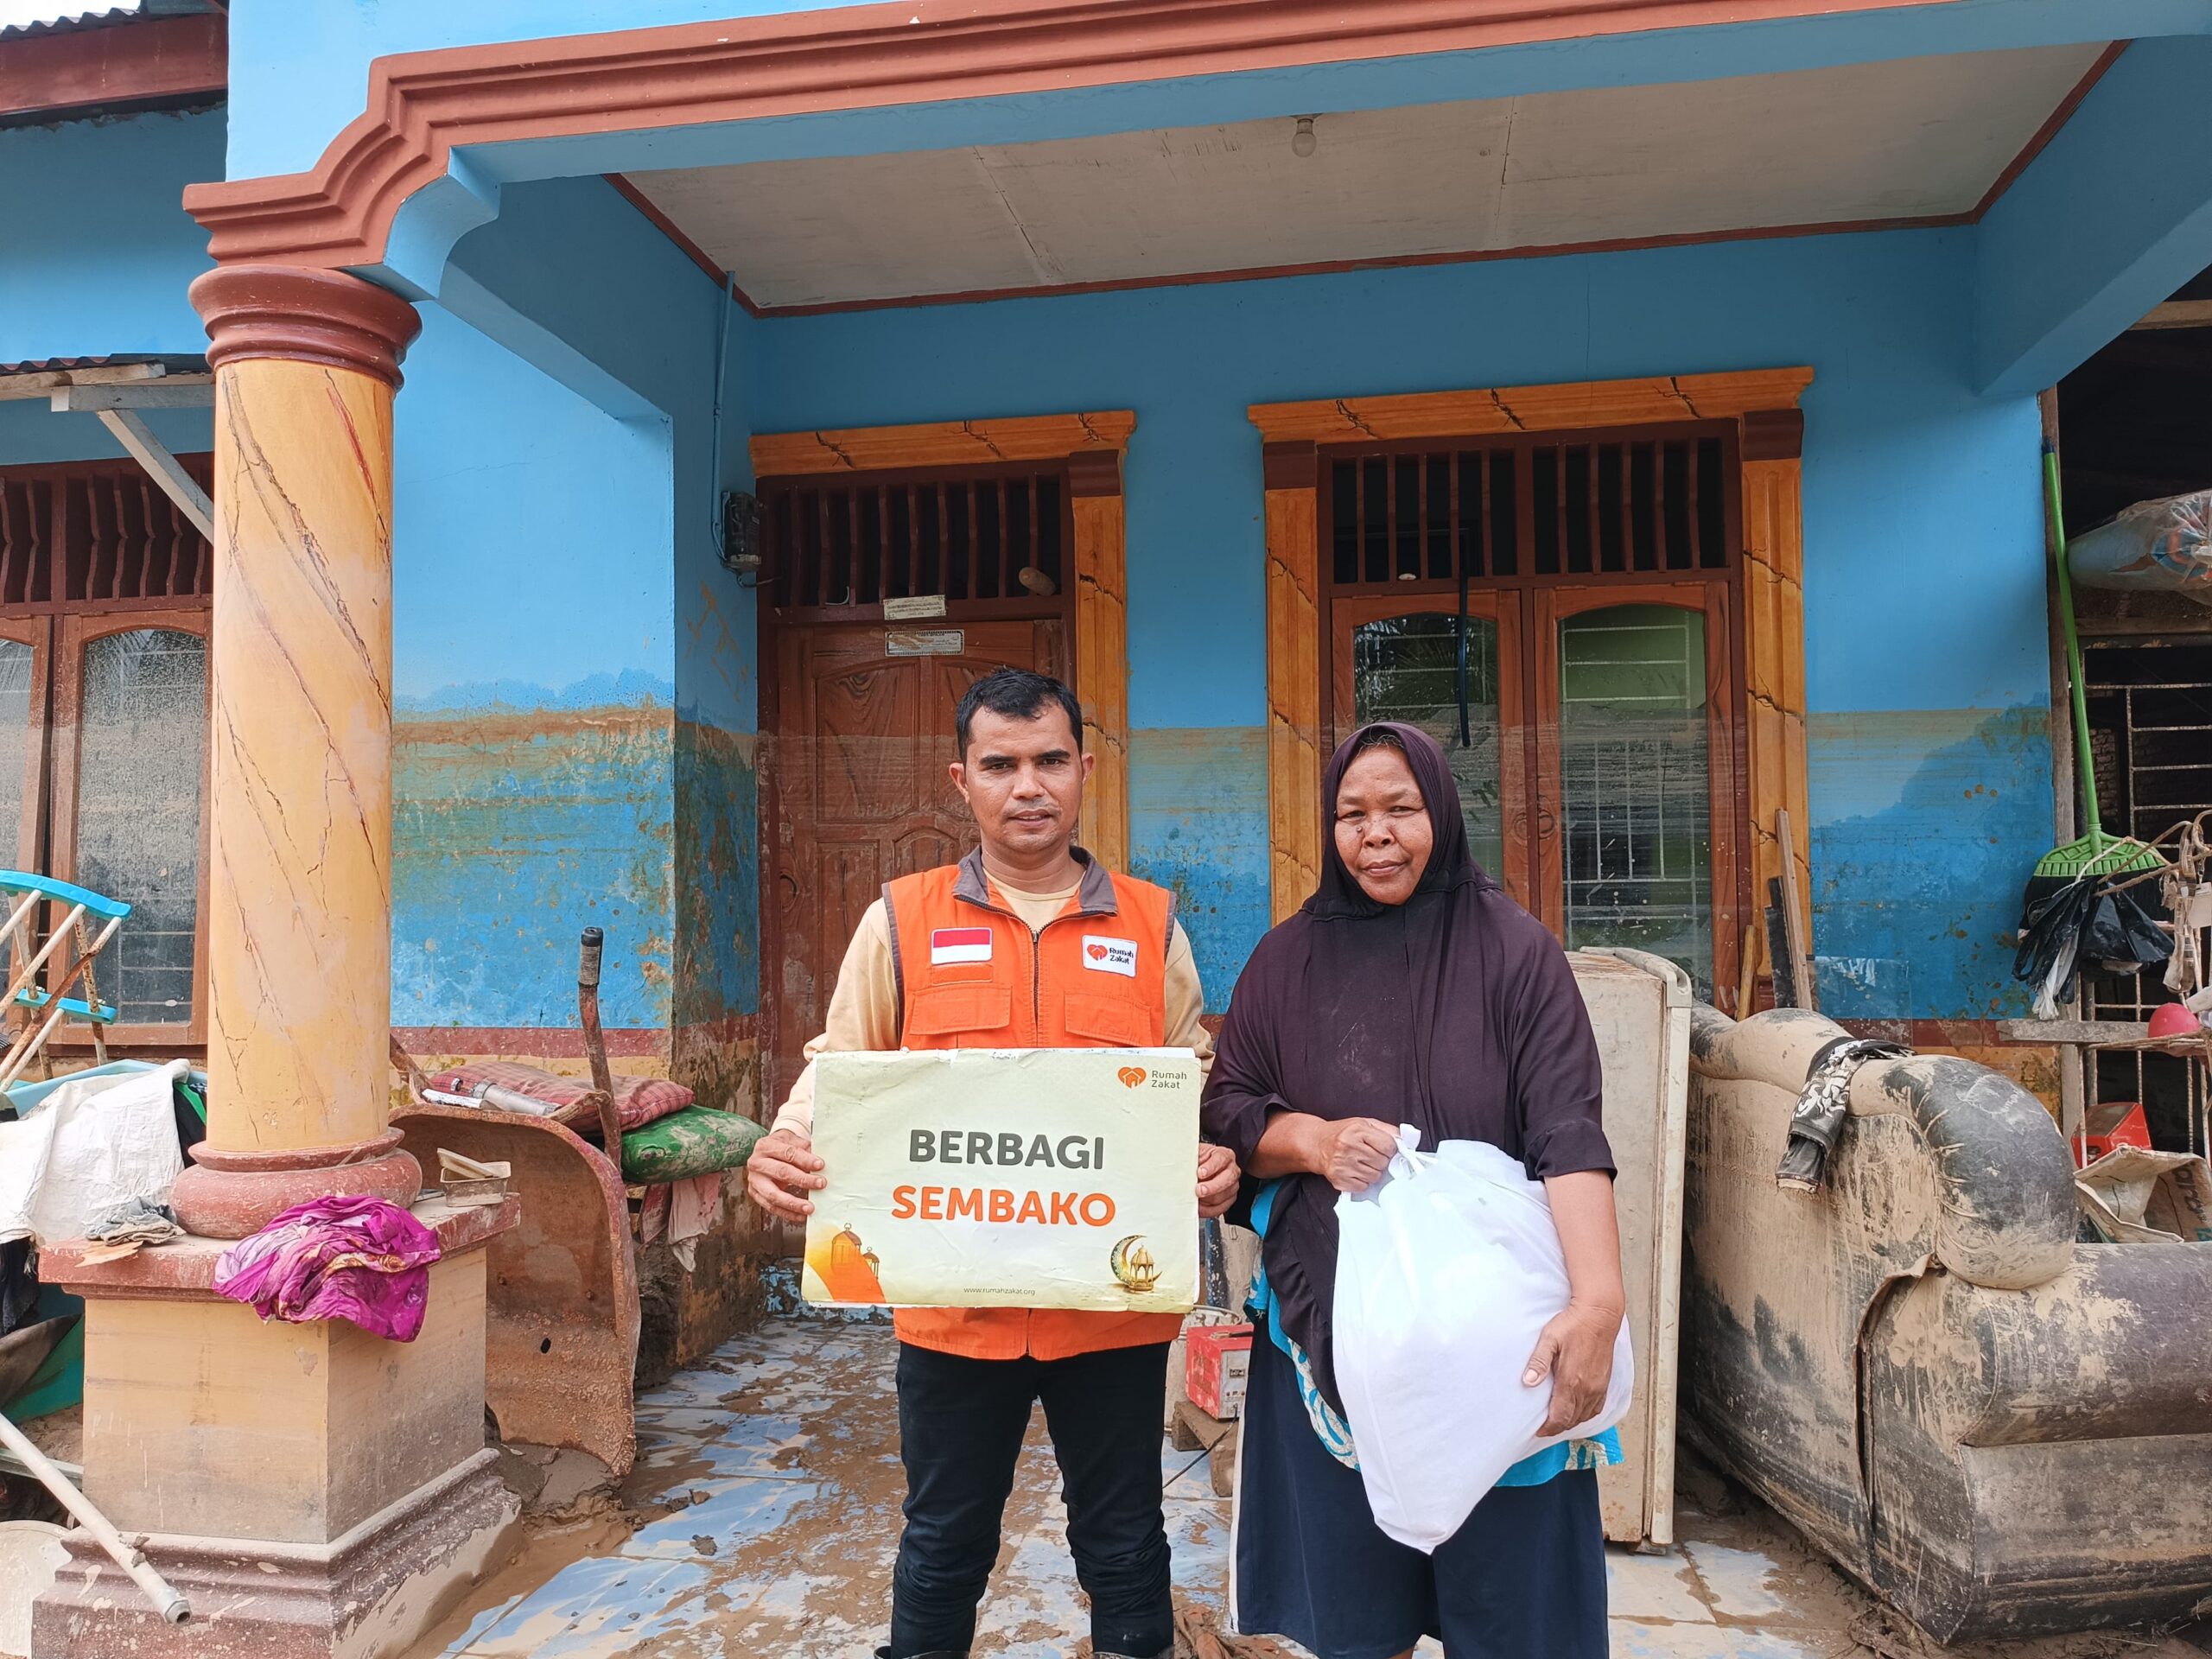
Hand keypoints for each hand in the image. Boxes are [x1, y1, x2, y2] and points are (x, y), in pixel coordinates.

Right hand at [746, 1128, 825, 1221]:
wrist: (767, 1153)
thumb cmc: (782, 1148)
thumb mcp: (792, 1141)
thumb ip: (805, 1150)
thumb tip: (821, 1163)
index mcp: (766, 1146)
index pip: (787, 1153)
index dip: (805, 1160)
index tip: (820, 1165)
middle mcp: (757, 1162)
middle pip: (781, 1172)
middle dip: (802, 1179)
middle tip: (820, 1184)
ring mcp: (754, 1180)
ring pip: (773, 1194)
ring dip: (793, 1203)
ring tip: (809, 1208)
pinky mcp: (755, 1194)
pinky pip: (772, 1207)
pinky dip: (788, 1213)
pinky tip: (801, 1216)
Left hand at [1195, 1143, 1239, 1218]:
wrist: (1201, 1169)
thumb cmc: (1199, 1161)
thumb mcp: (1194, 1155)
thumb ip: (1191, 1160)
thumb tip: (1182, 1168)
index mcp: (1224, 1156)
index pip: (1221, 1159)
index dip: (1211, 1167)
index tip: (1200, 1172)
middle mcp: (1231, 1170)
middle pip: (1227, 1179)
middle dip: (1212, 1187)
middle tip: (1199, 1190)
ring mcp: (1232, 1185)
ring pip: (1224, 1195)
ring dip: (1208, 1199)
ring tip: (1195, 1199)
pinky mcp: (1229, 1199)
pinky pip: (1221, 1207)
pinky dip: (1208, 1209)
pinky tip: (1199, 1207)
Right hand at [1313, 1118, 1401, 1193]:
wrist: (1316, 1144)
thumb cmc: (1342, 1133)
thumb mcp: (1364, 1123)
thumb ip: (1387, 1130)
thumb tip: (1406, 1140)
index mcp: (1357, 1130)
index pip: (1389, 1146)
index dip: (1390, 1149)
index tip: (1384, 1148)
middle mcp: (1348, 1147)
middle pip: (1383, 1162)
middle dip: (1381, 1160)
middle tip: (1370, 1155)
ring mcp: (1342, 1164)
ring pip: (1375, 1177)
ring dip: (1372, 1172)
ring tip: (1362, 1163)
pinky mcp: (1338, 1179)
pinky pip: (1363, 1187)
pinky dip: (1362, 1181)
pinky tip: (1355, 1171)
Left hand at [1524, 1302, 1623, 1435]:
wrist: (1599, 1315)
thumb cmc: (1573, 1325)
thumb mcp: (1549, 1340)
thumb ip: (1538, 1362)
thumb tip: (1528, 1382)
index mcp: (1571, 1381)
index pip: (1560, 1416)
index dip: (1549, 1428)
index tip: (1539, 1431)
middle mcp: (1587, 1388)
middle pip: (1572, 1420)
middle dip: (1558, 1427)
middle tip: (1545, 1428)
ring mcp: (1598, 1387)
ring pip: (1584, 1416)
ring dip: (1571, 1422)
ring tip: (1558, 1422)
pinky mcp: (1605, 1382)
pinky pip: (1596, 1408)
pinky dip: (1585, 1415)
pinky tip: (1578, 1412)